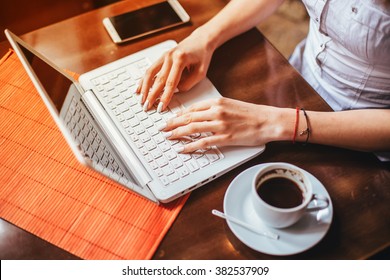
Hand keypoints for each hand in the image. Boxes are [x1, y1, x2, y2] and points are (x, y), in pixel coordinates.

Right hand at [137, 28, 214, 111]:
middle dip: (152, 95)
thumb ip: (188, 84)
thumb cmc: (202, 55)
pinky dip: (143, 80)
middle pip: (158, 79)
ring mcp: (164, 56)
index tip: (161, 107)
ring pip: (150, 73)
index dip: (165, 97)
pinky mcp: (161, 57)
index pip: (171, 83)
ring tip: (141, 100)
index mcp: (180, 59)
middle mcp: (169, 56)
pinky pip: (150, 69)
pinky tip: (139, 88)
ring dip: (144, 88)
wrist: (201, 40)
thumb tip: (175, 92)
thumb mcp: (201, 72)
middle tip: (147, 107)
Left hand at [161, 98, 282, 152]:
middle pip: (188, 118)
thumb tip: (200, 115)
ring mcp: (220, 125)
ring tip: (168, 137)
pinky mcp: (225, 138)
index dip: (178, 115)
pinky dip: (190, 146)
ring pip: (192, 129)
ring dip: (177, 134)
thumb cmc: (251, 113)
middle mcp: (216, 111)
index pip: (192, 108)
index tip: (171, 119)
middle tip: (163, 129)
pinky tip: (183, 149)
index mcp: (217, 102)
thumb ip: (214, 108)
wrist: (268, 120)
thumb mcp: (230, 104)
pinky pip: (203, 142)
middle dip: (172, 124)